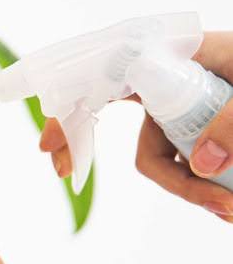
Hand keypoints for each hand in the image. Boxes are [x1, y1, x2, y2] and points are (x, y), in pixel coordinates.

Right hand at [39, 31, 232, 219]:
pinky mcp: (204, 129)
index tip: (49, 143)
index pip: (114, 67)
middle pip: (127, 120)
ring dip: (188, 189)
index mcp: (188, 51)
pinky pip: (183, 162)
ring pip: (161, 154)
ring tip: (230, 212)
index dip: (74, 101)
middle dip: (120, 157)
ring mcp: (189, 104)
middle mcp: (179, 75)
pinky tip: (227, 205)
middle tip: (69, 176)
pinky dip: (199, 187)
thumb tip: (203, 164)